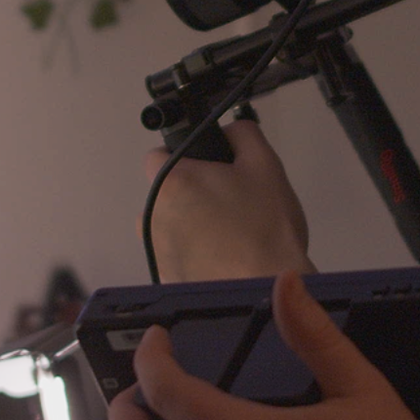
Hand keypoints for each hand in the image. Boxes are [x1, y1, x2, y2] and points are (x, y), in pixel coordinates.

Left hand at [145, 120, 312, 281]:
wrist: (265, 290)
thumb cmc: (265, 232)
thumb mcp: (265, 165)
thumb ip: (243, 133)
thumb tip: (231, 129)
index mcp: (171, 181)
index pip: (158, 154)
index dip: (184, 156)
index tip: (205, 166)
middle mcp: (153, 216)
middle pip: (167, 192)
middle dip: (194, 193)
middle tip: (231, 201)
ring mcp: (157, 250)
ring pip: (173, 225)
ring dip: (194, 225)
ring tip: (232, 234)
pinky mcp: (168, 277)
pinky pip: (178, 254)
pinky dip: (196, 253)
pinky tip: (226, 255)